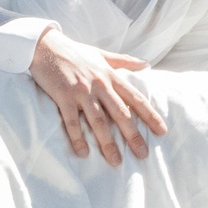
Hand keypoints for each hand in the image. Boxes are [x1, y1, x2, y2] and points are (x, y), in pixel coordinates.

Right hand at [28, 29, 165, 164]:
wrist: (45, 46)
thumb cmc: (75, 52)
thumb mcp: (102, 54)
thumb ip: (125, 61)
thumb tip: (147, 64)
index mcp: (110, 76)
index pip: (135, 98)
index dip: (150, 115)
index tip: (161, 131)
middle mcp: (99, 85)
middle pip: (120, 113)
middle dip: (133, 135)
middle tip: (142, 154)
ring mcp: (81, 92)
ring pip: (98, 120)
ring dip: (107, 142)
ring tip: (116, 161)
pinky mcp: (63, 97)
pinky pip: (71, 121)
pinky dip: (78, 137)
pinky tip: (83, 153)